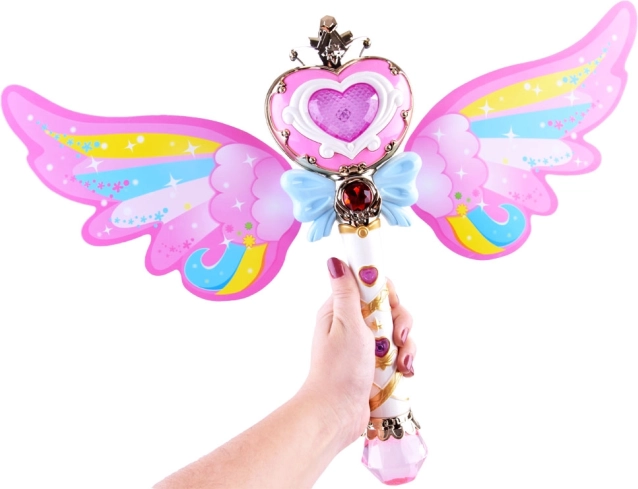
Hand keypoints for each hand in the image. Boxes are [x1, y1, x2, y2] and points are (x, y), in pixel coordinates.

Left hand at [300, 257, 416, 449]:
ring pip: (398, 332)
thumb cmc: (338, 370)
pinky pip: (399, 354)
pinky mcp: (377, 365)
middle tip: (397, 336)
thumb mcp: (346, 325)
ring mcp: (367, 347)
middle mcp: (354, 325)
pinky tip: (404, 372)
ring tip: (401, 363)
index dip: (387, 292)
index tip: (392, 304)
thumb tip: (335, 261)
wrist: (336, 414)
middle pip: (390, 309)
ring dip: (406, 346)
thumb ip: (347, 292)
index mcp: (342, 311)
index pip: (371, 286)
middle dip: (401, 322)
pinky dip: (405, 361)